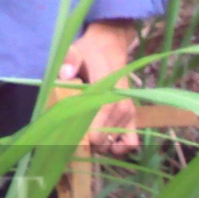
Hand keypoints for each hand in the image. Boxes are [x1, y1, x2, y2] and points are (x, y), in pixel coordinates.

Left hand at [61, 19, 140, 155]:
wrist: (109, 49)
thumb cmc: (88, 52)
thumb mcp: (75, 50)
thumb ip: (69, 59)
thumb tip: (65, 74)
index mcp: (107, 87)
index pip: (100, 114)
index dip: (87, 131)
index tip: (72, 137)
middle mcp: (121, 102)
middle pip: (104, 137)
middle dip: (88, 143)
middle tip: (72, 138)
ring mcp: (128, 111)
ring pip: (115, 144)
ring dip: (100, 147)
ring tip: (86, 140)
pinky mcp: (132, 118)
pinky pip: (132, 142)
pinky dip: (119, 148)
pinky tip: (105, 144)